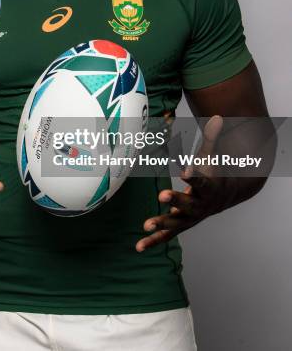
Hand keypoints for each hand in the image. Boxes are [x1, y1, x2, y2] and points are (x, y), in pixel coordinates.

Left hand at [136, 115, 230, 251]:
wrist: (224, 196)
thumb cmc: (214, 172)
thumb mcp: (213, 155)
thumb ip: (212, 138)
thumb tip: (219, 116)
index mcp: (208, 187)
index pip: (202, 181)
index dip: (195, 176)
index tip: (187, 171)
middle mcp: (200, 205)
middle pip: (187, 203)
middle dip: (175, 199)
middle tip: (162, 195)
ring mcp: (190, 218)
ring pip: (176, 223)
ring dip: (161, 224)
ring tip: (146, 224)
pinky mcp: (180, 225)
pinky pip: (166, 236)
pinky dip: (152, 241)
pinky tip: (138, 247)